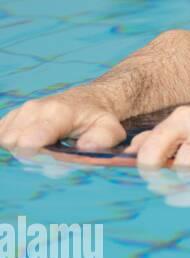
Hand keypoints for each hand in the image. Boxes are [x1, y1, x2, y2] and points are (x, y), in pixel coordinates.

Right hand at [0, 90, 124, 153]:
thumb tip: (84, 147)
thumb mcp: (110, 129)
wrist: (87, 100)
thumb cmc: (97, 118)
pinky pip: (1, 135)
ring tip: (44, 144)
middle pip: (15, 144)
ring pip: (6, 140)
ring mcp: (21, 112)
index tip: (49, 158)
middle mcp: (34, 110)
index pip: (30, 139)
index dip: (36, 155)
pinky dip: (14, 142)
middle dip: (30, 155)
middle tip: (50, 152)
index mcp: (57, 113)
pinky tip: (33, 140)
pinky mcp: (12, 116)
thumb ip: (102, 139)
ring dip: (22, 149)